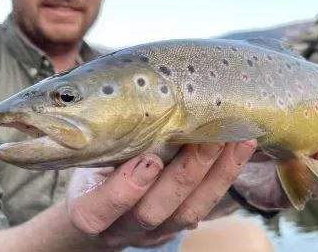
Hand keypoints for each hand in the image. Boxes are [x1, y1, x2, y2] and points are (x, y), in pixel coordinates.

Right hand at [65, 141, 256, 249]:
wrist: (103, 204)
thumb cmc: (90, 165)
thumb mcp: (80, 150)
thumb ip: (87, 131)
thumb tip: (77, 88)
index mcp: (89, 211)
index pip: (97, 212)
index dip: (122, 191)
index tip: (145, 160)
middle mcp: (122, 226)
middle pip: (153, 212)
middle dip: (182, 176)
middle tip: (203, 140)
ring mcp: (155, 228)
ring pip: (188, 211)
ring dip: (213, 172)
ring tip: (232, 137)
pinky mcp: (180, 220)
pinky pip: (207, 203)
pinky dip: (226, 173)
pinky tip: (241, 144)